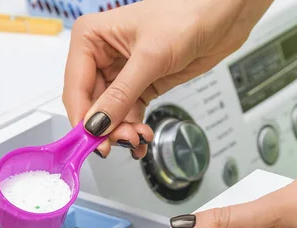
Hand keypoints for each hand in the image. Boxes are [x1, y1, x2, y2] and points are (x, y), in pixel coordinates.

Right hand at [62, 0, 272, 158]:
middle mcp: (102, 56)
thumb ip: (121, 95)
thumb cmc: (186, 15)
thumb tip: (97, 124)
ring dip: (122, 131)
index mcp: (91, 38)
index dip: (82, 118)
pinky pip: (129, 113)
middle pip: (92, 104)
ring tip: (138, 138)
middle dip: (106, 127)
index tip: (91, 141)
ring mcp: (122, 73)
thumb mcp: (149, 58)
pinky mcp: (142, 84)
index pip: (75, 86)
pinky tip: (142, 139)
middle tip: (124, 141)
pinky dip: (134, 128)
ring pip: (110, 113)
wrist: (221, 16)